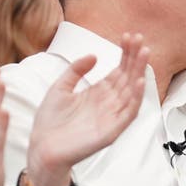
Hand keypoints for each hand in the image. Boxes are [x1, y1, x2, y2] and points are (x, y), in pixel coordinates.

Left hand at [27, 33, 148, 185]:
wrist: (41, 148)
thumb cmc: (50, 123)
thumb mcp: (60, 88)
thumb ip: (76, 70)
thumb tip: (94, 55)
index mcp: (99, 92)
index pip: (118, 69)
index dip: (125, 53)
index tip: (129, 36)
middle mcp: (109, 102)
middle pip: (127, 76)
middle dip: (135, 57)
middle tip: (139, 39)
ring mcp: (112, 116)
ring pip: (131, 91)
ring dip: (139, 71)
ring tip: (143, 53)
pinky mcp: (112, 131)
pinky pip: (128, 113)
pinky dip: (136, 98)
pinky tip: (138, 81)